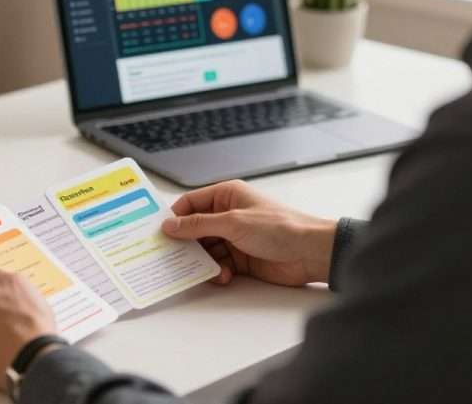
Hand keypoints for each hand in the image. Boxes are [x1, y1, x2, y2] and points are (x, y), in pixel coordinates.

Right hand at [161, 180, 335, 286]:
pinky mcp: (241, 258)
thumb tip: (170, 225)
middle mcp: (228, 215)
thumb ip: (198, 225)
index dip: (174, 217)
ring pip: (205, 249)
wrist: (311, 253)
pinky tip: (223, 275)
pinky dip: (217, 271)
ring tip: (201, 269)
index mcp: (226, 195)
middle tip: (172, 256)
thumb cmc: (279, 227)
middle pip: (194, 229)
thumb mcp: (232, 222)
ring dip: (202, 261)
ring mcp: (235, 237)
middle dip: (185, 243)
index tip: (160, 233)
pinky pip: (218, 265)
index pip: (190, 203)